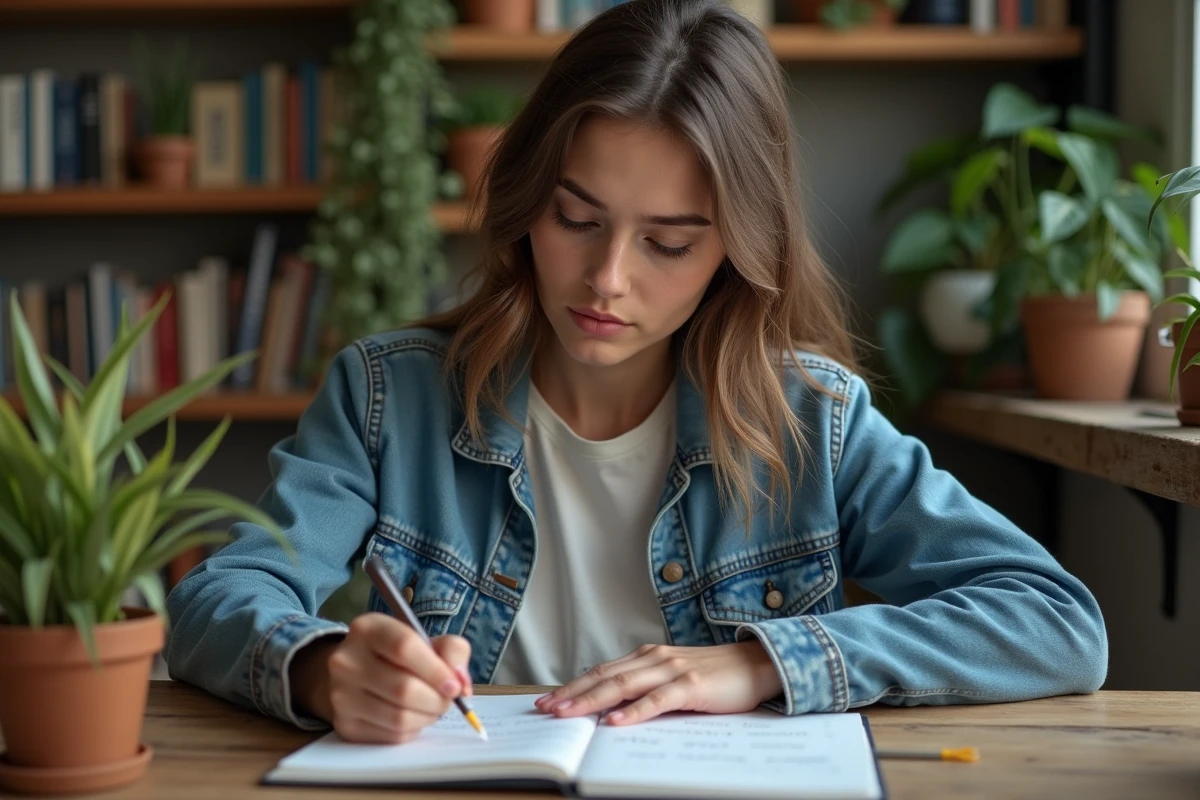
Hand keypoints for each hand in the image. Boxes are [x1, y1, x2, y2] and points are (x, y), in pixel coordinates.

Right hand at [290, 612, 471, 743]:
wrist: (356, 673)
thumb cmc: (399, 655)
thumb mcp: (426, 639)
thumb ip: (452, 651)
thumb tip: (460, 684)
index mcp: (368, 629)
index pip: (404, 648)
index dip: (436, 670)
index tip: (454, 686)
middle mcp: (346, 661)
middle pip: (403, 688)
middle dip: (436, 700)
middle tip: (447, 700)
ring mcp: (341, 695)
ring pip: (399, 717)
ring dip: (427, 717)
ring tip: (432, 707)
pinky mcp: (345, 725)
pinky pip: (391, 736)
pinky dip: (412, 730)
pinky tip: (413, 716)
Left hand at [534, 642, 782, 725]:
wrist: (758, 664)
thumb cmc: (716, 676)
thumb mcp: (674, 678)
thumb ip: (646, 687)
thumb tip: (612, 708)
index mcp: (648, 656)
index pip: (602, 671)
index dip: (573, 685)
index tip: (547, 700)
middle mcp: (655, 658)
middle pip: (604, 676)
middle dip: (571, 693)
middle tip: (544, 709)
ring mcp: (672, 670)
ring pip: (623, 685)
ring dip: (591, 700)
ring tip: (567, 714)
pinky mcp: (691, 686)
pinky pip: (657, 700)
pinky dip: (634, 711)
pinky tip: (615, 722)